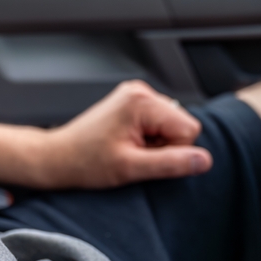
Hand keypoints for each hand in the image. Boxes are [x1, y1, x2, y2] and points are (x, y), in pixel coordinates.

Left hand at [41, 80, 212, 188]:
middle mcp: (141, 91)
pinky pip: (160, 122)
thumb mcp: (130, 168)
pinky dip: (148, 136)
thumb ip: (171, 163)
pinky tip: (127, 142)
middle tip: (134, 154)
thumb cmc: (85, 162)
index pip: (189, 129)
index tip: (144, 156)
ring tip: (127, 148)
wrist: (57, 157)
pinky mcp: (133, 102)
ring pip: (172, 124)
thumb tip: (204, 161)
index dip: (172, 151)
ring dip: (155, 142)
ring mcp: (136, 94)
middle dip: (163, 145)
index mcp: (142, 101)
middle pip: (182, 125)